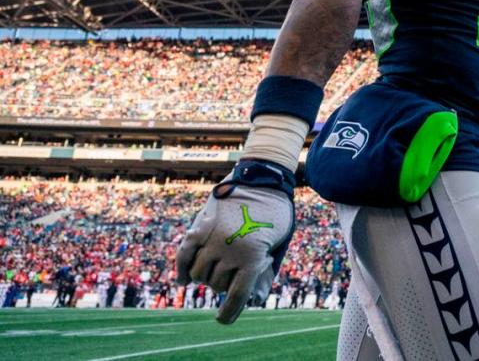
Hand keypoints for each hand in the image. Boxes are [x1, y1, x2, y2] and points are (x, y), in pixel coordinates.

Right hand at [176, 160, 295, 323]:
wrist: (262, 178)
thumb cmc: (274, 214)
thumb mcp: (277, 244)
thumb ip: (264, 270)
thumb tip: (256, 298)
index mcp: (252, 257)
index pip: (236, 297)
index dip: (229, 313)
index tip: (223, 320)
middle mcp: (229, 251)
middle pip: (218, 284)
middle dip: (225, 284)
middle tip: (233, 273)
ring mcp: (212, 238)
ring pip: (198, 273)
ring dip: (206, 276)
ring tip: (215, 269)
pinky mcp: (200, 226)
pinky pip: (183, 255)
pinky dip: (180, 270)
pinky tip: (182, 280)